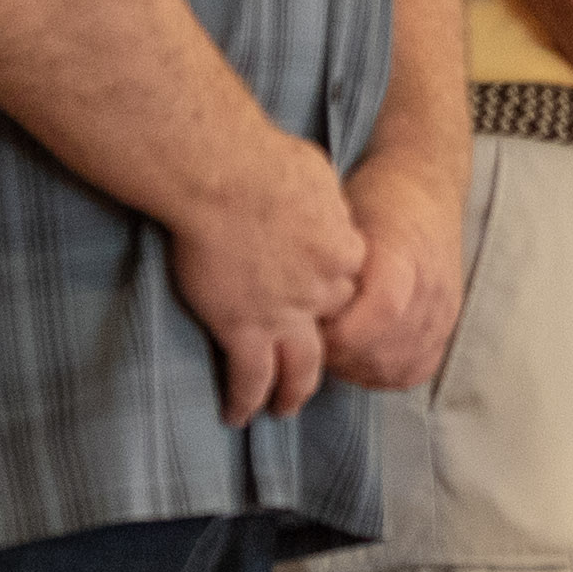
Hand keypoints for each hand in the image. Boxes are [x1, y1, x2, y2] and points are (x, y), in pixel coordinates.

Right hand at [170, 129, 369, 426]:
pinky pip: (250, 376)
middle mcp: (322, 289)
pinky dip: (245, 399)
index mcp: (342, 248)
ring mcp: (284, 313)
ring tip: (284, 409)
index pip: (350, 280)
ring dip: (293, 391)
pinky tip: (238, 414)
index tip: (321, 293)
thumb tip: (311, 196)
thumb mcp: (312, 172)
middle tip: (313, 364)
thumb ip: (319, 198)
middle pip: (333, 325)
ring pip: (300, 367)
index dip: (335, 287)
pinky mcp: (241, 327)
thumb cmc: (262, 157)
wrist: (221, 175)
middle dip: (326, 345)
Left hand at [318, 150, 466, 394]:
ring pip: (394, 365)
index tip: (308, 324)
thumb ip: (326, 263)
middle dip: (338, 352)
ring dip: (356, 365)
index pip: (383, 309)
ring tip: (331, 343)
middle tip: (310, 337)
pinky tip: (359, 355)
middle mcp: (431, 287)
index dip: (340, 330)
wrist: (428, 188)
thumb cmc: (376, 198)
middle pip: (382, 346)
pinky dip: (382, 370)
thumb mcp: (345, 215)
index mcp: (405, 252)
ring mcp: (443, 311)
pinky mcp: (447, 327)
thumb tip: (289, 306)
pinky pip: (413, 369)